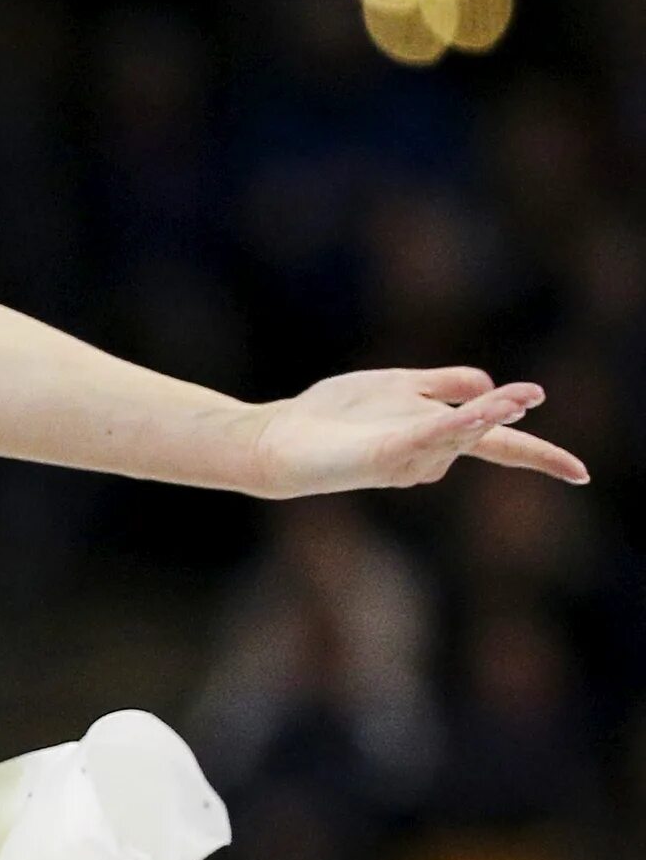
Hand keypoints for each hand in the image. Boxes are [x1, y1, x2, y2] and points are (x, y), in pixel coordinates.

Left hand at [244, 367, 588, 497]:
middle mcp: (429, 453)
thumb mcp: (396, 387)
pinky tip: (471, 415)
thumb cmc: (333, 416)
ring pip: (457, 435)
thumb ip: (442, 385)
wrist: (278, 439)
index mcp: (437, 433)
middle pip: (483, 435)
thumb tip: (488, 384)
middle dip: (511, 423)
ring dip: (485, 415)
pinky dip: (450, 427)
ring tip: (515, 400)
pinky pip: (423, 439)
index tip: (582, 474)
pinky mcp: (380, 456)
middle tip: (534, 397)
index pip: (500, 444)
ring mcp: (406, 458)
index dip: (541, 456)